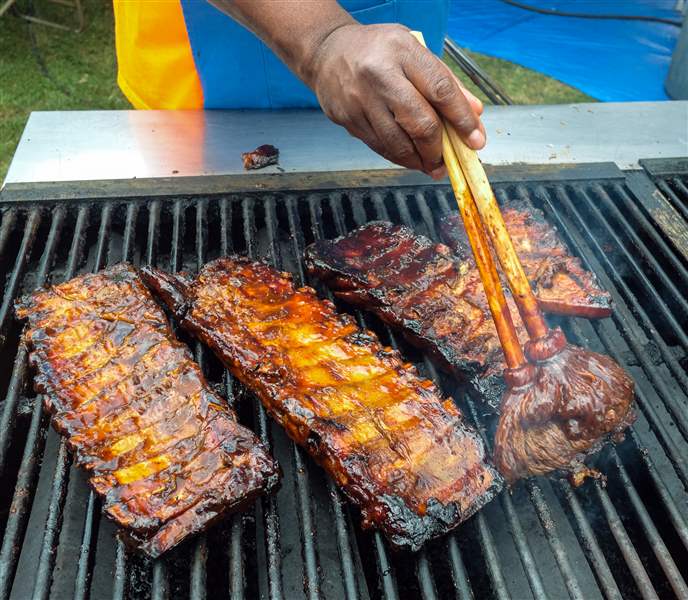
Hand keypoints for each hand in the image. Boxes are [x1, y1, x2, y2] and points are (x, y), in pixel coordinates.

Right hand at [304, 23, 484, 177]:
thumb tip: (474, 113)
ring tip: (429, 164)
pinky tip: (408, 157)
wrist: (326, 52)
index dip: (462, 120)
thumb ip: (445, 81)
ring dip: (418, 160)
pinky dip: (398, 157)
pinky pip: (379, 147)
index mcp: (402, 51)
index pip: (441, 90)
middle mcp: (379, 74)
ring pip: (397, 143)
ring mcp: (360, 99)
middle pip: (419, 123)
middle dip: (437, 149)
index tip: (475, 140)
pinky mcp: (347, 118)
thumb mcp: (414, 51)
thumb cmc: (377, 50)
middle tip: (445, 159)